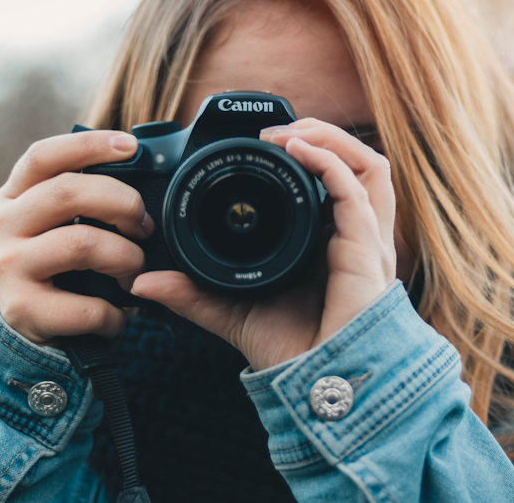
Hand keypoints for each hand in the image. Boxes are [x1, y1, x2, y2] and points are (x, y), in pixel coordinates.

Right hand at [0, 131, 152, 345]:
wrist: (14, 323)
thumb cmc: (51, 260)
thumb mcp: (54, 220)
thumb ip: (83, 193)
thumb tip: (140, 166)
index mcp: (14, 195)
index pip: (44, 156)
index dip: (89, 145)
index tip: (131, 146)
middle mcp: (3, 225)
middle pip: (68, 192)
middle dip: (123, 204)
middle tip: (145, 226)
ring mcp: (8, 267)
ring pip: (82, 244)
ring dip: (126, 258)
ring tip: (134, 272)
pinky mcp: (22, 310)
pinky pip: (87, 306)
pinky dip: (114, 314)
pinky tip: (117, 316)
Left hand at [130, 118, 396, 370]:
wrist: (320, 382)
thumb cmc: (291, 350)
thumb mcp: (230, 311)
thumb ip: (192, 294)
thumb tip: (142, 284)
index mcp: (330, 242)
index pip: (334, 184)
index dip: (309, 155)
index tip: (261, 145)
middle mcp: (354, 234)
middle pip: (359, 163)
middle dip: (322, 135)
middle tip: (275, 131)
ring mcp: (366, 238)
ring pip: (371, 165)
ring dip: (331, 138)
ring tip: (290, 132)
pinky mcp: (367, 247)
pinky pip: (357, 189)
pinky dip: (329, 160)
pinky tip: (298, 149)